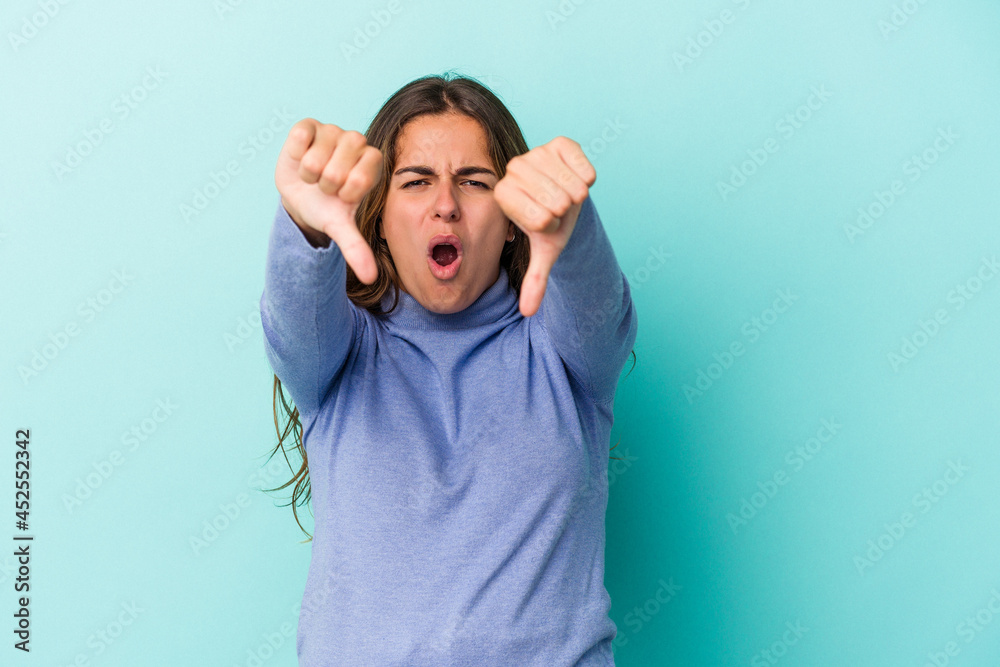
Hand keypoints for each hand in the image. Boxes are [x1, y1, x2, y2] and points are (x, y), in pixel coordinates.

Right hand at [275, 118, 382, 283]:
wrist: (300, 197)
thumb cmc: (327, 208)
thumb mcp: (340, 227)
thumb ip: (356, 248)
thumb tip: (370, 278)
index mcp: (372, 162)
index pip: (364, 175)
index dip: (347, 192)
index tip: (343, 198)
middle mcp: (356, 142)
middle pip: (338, 169)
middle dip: (326, 187)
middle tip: (326, 188)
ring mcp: (332, 130)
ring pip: (317, 158)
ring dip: (309, 175)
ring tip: (313, 176)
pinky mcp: (309, 125)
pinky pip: (300, 137)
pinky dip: (297, 155)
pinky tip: (301, 159)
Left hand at [493, 137, 595, 316]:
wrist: (565, 199)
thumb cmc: (550, 225)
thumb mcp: (544, 252)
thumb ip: (535, 281)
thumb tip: (528, 312)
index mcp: (503, 194)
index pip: (539, 218)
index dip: (550, 225)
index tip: (545, 220)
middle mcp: (514, 168)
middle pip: (556, 202)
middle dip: (565, 211)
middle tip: (559, 208)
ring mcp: (536, 152)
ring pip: (571, 186)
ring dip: (577, 196)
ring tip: (567, 194)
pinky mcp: (559, 143)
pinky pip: (583, 168)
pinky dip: (586, 178)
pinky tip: (577, 178)